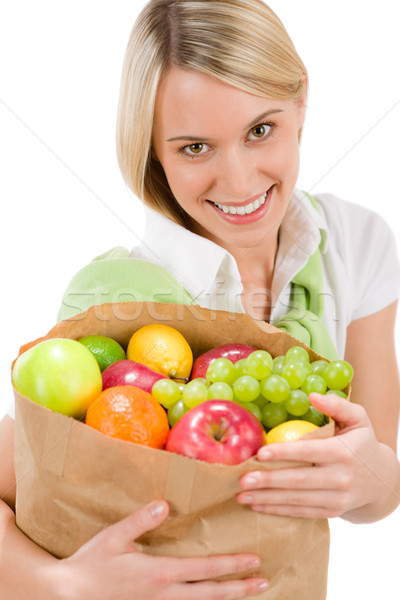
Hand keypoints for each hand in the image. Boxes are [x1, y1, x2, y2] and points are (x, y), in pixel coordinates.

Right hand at [60, 500, 268, 599]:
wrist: (70, 596)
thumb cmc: (92, 564)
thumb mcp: (115, 537)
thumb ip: (141, 520)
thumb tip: (165, 504)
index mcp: (160, 574)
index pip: (204, 570)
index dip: (231, 566)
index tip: (253, 560)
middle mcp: (164, 595)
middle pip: (211, 594)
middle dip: (239, 588)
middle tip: (264, 581)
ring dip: (226, 598)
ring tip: (248, 591)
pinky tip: (212, 599)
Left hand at [237, 393, 392, 518]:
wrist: (384, 480)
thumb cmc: (363, 443)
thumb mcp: (358, 418)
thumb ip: (337, 404)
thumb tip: (312, 396)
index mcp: (344, 452)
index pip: (309, 452)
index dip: (284, 453)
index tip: (261, 453)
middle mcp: (341, 478)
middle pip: (299, 480)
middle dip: (269, 481)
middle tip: (243, 479)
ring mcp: (337, 498)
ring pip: (298, 500)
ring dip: (268, 499)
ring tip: (242, 495)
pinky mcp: (333, 512)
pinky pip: (302, 513)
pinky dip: (279, 511)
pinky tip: (258, 506)